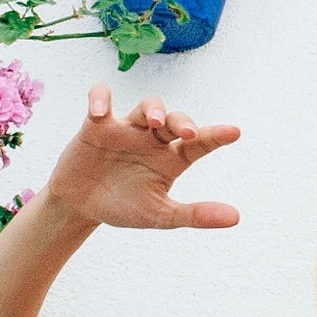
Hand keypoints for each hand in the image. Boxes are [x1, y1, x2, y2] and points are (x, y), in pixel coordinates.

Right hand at [41, 88, 240, 232]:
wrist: (81, 206)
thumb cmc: (124, 207)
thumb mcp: (160, 215)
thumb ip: (196, 214)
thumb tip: (235, 218)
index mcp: (172, 158)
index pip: (199, 143)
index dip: (216, 135)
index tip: (235, 132)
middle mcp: (153, 139)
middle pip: (174, 119)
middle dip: (181, 121)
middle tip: (187, 132)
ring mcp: (126, 128)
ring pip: (146, 106)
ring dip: (153, 109)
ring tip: (153, 121)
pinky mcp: (96, 124)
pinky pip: (100, 99)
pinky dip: (99, 99)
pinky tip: (99, 113)